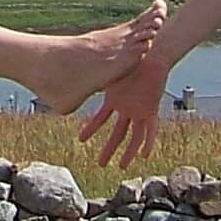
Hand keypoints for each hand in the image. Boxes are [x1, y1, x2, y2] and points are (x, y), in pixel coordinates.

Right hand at [79, 53, 169, 168]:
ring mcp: (139, 110)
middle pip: (117, 133)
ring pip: (133, 136)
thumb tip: (69, 64)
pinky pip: (150, 129)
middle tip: (100, 164)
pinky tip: (143, 154)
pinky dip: (148, 142)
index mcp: (115, 100)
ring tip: (120, 166)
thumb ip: (92, 70)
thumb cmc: (130, 57)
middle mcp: (127, 108)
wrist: (151, 54)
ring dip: (127, 152)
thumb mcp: (109, 66)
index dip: (90, 129)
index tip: (80, 139)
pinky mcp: (151, 109)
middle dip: (108, 149)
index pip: (99, 119)